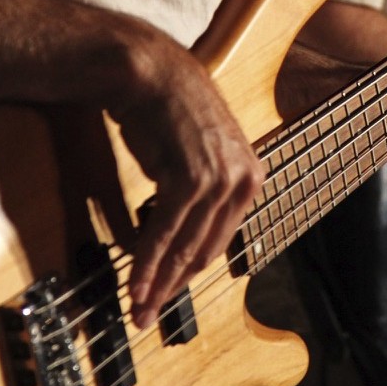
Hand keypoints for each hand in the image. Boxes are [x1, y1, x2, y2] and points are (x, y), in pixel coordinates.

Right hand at [110, 32, 263, 328]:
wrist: (149, 72)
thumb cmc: (168, 112)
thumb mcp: (200, 155)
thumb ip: (203, 194)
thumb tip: (182, 239)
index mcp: (252, 177)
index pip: (220, 239)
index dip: (190, 272)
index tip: (168, 294)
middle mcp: (243, 181)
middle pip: (204, 251)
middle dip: (173, 287)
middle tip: (149, 313)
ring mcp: (218, 181)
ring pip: (185, 248)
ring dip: (157, 282)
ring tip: (138, 306)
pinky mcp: (190, 179)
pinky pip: (164, 232)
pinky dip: (147, 262)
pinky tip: (135, 282)